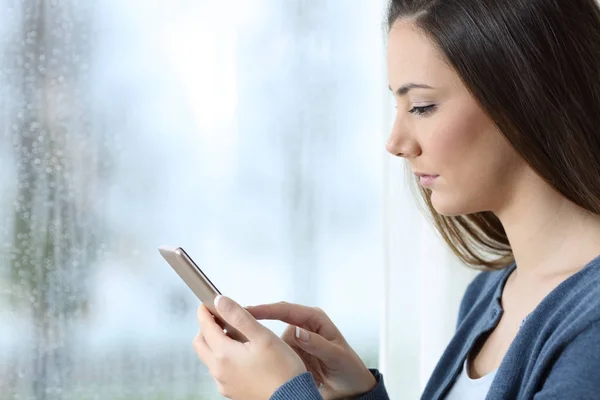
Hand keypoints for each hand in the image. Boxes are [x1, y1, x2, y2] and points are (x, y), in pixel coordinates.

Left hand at [193, 296, 306, 398]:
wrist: (292, 398)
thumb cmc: (282, 370)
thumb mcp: (262, 336)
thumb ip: (239, 317)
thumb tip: (220, 302)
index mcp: (224, 355)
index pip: (205, 327)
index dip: (205, 311)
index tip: (209, 303)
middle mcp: (219, 371)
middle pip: (200, 343)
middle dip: (206, 327)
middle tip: (222, 318)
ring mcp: (224, 383)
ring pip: (210, 357)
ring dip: (216, 342)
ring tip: (239, 335)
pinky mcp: (232, 390)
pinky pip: (220, 369)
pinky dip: (224, 357)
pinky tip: (243, 353)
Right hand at [246, 302, 376, 399]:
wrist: (351, 388)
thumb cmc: (349, 368)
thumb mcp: (336, 356)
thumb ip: (318, 344)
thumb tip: (298, 331)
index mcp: (315, 320)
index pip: (286, 310)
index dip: (267, 309)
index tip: (249, 311)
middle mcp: (303, 327)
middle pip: (274, 318)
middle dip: (255, 320)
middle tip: (233, 323)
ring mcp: (296, 340)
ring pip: (272, 337)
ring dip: (259, 340)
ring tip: (242, 341)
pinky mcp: (292, 353)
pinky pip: (275, 351)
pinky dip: (265, 354)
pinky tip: (255, 358)